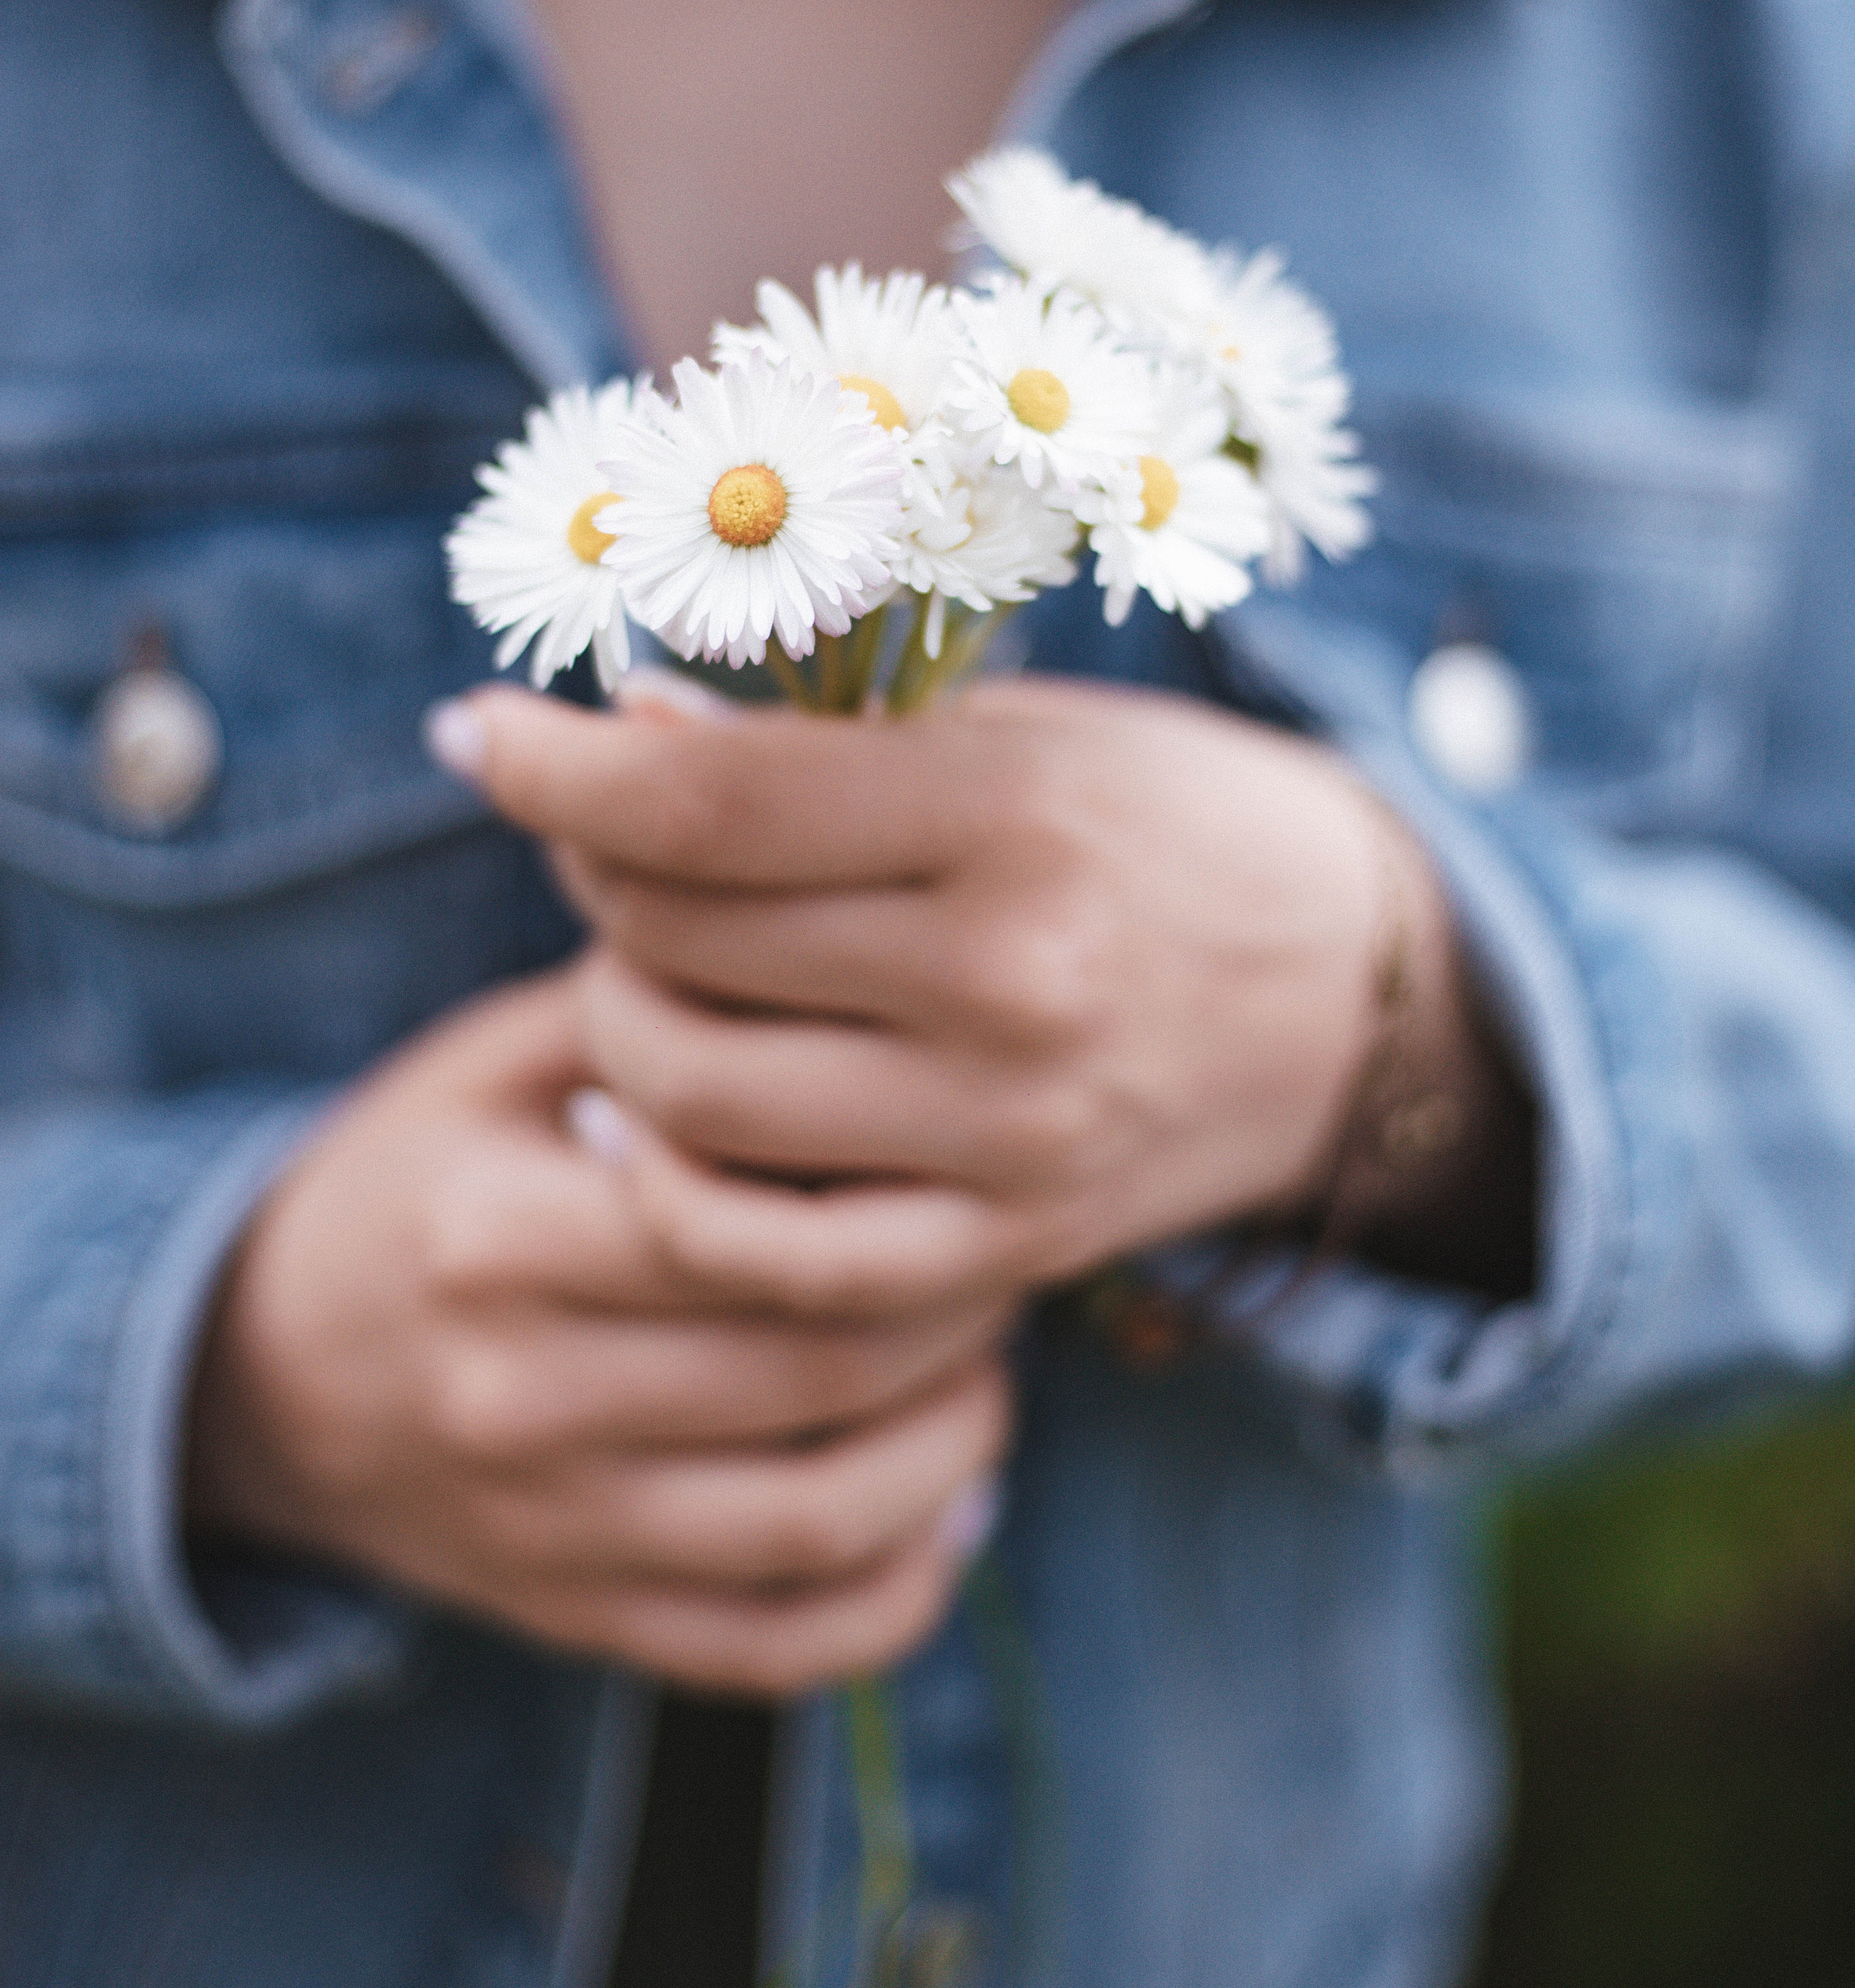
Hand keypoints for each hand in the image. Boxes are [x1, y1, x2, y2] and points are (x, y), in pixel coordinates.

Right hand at [186, 963, 1015, 1693]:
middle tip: (1009, 1254)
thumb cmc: (420, 1176)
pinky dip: (895, 1593)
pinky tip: (949, 1510)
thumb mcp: (500, 1061)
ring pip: (818, 1523)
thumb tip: (850, 991)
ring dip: (953, 1453)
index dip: (897, 1196)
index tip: (962, 1157)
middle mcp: (520, 1398)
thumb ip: (660, 1020)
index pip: (753, 1229)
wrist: (262, 1371)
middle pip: (813, 1371)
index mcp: (499, 1237)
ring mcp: (549, 1532)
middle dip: (955, 1314)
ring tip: (987, 1372)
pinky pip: (777, 1648)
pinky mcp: (578, 1621)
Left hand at [439, 677, 1394, 1316]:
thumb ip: (822, 741)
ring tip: (641, 970)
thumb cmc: (1166, 822)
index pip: (707, 801)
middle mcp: (1011, 984)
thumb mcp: (1018, 734)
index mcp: (1011, 817)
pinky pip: (773, 1258)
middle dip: (590, 875)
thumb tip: (618, 729)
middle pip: (678, 943)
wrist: (1353, 993)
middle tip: (599, 836)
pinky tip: (646, 1122)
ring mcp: (1008, 1137)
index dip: (552, 763)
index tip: (477, 733)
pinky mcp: (1008, 1249)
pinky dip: (672, 1193)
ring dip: (617, 1022)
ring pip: (695, 1098)